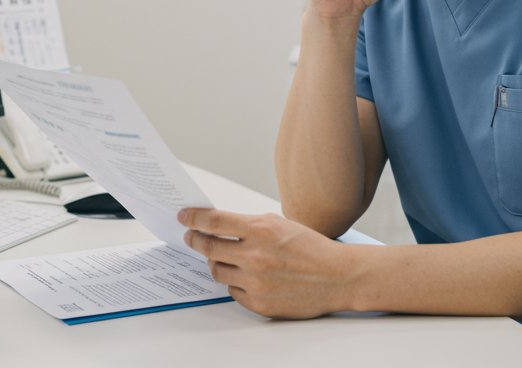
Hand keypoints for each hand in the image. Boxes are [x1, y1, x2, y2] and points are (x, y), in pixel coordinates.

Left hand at [178, 208, 353, 319]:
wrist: (337, 276)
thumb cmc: (311, 248)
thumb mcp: (280, 224)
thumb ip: (249, 225)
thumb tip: (218, 226)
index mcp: (261, 230)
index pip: (214, 222)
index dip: (194, 218)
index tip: (184, 217)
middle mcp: (255, 256)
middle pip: (208, 247)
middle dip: (195, 240)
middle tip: (191, 237)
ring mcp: (255, 282)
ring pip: (217, 271)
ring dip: (216, 263)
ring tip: (223, 258)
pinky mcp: (258, 303)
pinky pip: (233, 291)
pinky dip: (236, 282)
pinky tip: (246, 276)